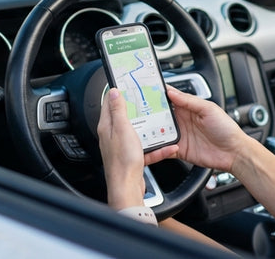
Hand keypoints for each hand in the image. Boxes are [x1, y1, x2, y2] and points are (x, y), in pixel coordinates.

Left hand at [97, 88, 160, 208]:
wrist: (127, 188)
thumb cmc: (122, 161)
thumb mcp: (122, 129)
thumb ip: (118, 110)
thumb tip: (113, 92)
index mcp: (107, 127)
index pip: (109, 104)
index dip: (117, 93)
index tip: (126, 85)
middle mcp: (113, 136)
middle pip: (125, 117)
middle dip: (138, 110)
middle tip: (149, 103)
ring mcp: (122, 147)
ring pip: (139, 133)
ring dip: (151, 130)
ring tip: (162, 126)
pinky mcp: (132, 158)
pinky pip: (147, 149)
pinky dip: (157, 148)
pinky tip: (168, 148)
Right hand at [144, 85, 250, 172]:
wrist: (234, 153)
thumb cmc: (226, 128)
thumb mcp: (209, 109)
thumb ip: (189, 101)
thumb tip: (171, 92)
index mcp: (189, 108)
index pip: (170, 99)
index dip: (158, 95)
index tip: (145, 91)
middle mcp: (182, 121)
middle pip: (160, 115)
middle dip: (149, 113)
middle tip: (137, 110)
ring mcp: (180, 136)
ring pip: (159, 131)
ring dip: (150, 130)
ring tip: (140, 127)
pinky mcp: (179, 150)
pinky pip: (164, 149)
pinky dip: (157, 148)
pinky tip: (151, 145)